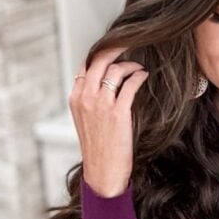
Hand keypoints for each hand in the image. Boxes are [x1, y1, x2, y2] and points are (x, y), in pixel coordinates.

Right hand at [69, 46, 150, 197]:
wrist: (102, 172)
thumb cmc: (98, 149)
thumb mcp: (86, 122)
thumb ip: (89, 101)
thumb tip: (103, 83)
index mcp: (75, 98)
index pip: (85, 66)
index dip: (100, 55)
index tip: (113, 52)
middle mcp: (85, 98)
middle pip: (99, 60)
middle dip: (116, 48)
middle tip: (128, 45)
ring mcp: (100, 105)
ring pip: (115, 69)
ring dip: (130, 64)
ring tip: (138, 67)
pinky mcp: (117, 113)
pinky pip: (130, 84)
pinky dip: (139, 76)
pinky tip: (143, 76)